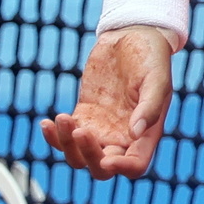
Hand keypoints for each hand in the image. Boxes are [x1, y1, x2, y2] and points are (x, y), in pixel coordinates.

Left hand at [40, 27, 173, 178]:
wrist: (132, 35)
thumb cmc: (151, 57)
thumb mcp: (156, 78)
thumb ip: (149, 106)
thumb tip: (135, 133)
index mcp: (147, 132)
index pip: (135, 164)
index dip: (121, 168)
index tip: (107, 158)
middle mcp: (123, 136)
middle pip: (102, 167)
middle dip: (88, 156)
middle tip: (81, 131)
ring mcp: (101, 128)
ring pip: (78, 156)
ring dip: (66, 144)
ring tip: (62, 118)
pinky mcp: (83, 116)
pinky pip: (64, 138)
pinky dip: (53, 136)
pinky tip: (48, 122)